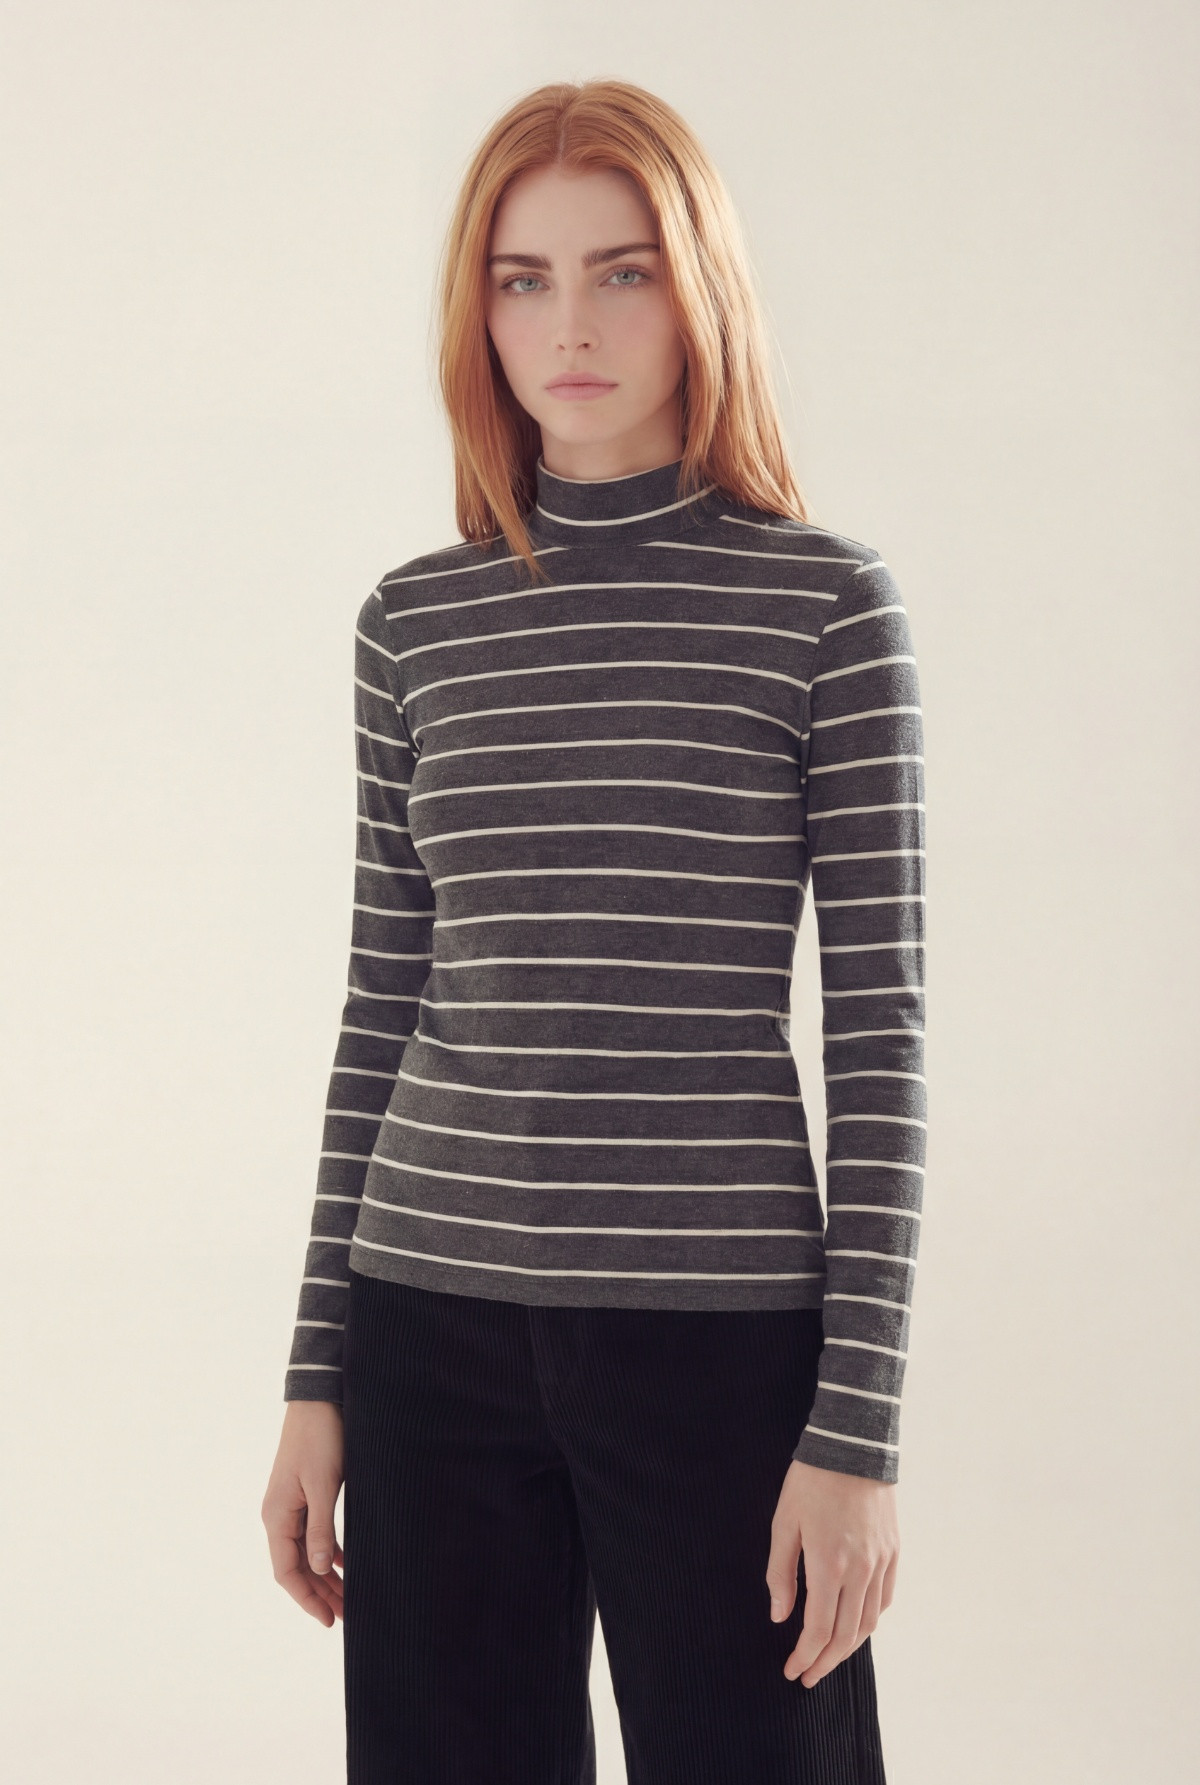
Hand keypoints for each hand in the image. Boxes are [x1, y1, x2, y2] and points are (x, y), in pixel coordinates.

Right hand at [261, 1400, 345, 1626]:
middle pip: (297, 1566)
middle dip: (320, 1592)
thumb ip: (320, 1528)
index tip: (328, 1620)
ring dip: (325, 1574)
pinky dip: (328, 1550)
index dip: (307, 1598)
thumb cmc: (320, 1439)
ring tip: (348, 1597)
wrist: (318, 1399)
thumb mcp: (323, 1485)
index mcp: (277, 1516)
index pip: (287, 1571)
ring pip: (306, 1551)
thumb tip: (321, 1568)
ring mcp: (290, 1505)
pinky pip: (312, 1533)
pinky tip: (345, 1563)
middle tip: (346, 1616)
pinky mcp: (304, 1494)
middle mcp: (278, 1515)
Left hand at [766, 1459, 898, 1686]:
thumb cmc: (811, 1480)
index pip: (819, 1629)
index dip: (804, 1656)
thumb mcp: (784, 1522)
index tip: (791, 1670)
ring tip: (829, 1659)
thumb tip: (779, 1615)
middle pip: (846, 1636)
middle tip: (807, 1677)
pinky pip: (885, 1599)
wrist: (852, 1445)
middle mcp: (860, 1569)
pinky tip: (855, 1626)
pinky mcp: (892, 1551)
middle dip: (825, 1662)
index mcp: (829, 1564)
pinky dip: (870, 1621)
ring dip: (849, 1649)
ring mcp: (880, 1561)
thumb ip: (780, 1572)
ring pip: (869, 1623)